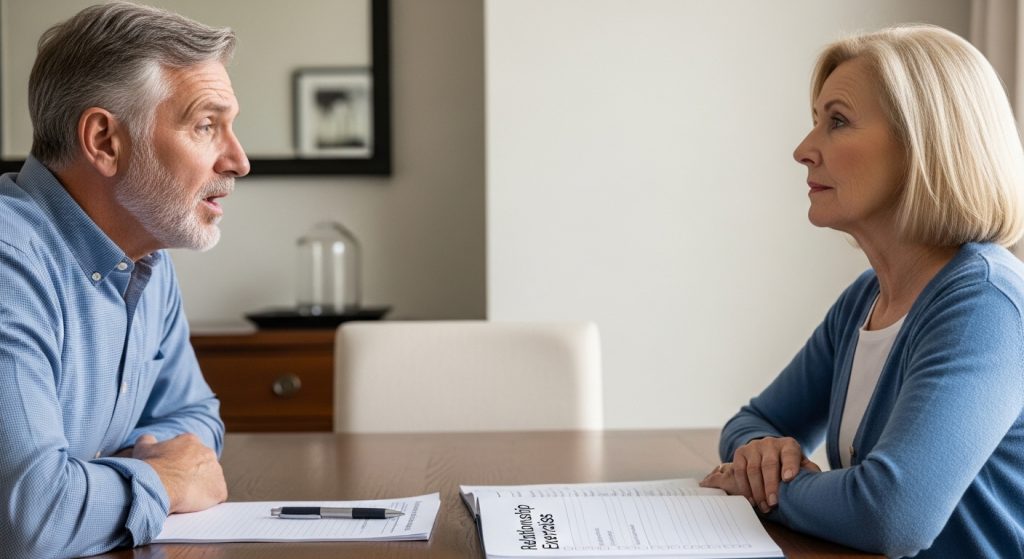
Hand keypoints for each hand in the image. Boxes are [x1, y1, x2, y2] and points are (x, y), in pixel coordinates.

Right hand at [131, 433, 227, 512]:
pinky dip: (208, 501)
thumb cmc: (149, 468)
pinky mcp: (219, 489)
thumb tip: (149, 439)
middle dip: (193, 474)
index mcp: (190, 441)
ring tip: (185, 496)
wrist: (157, 486)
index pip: (189, 450)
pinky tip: (195, 504)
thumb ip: (148, 439)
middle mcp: (207, 452)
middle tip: (178, 485)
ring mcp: (216, 471)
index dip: (180, 462)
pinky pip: (217, 495)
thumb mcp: (143, 448)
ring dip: (201, 487)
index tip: (173, 471)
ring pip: (211, 480)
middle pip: (202, 464)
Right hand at [700, 437, 819, 512]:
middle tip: (773, 503)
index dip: (789, 466)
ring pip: (753, 469)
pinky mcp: (741, 452)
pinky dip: (744, 487)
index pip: (790, 454)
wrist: (767, 452)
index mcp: (789, 445)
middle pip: (769, 464)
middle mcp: (770, 443)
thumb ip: (809, 473)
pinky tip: (751, 500)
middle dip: (770, 486)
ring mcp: (754, 447)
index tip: (788, 479)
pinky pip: (739, 471)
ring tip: (763, 507)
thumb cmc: (788, 465)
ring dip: (757, 491)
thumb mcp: (801, 466)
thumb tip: (818, 485)